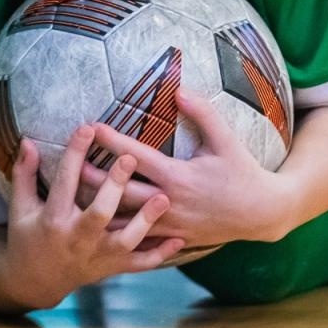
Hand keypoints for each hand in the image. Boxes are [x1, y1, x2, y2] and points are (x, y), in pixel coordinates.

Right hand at [2, 127, 185, 307]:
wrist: (35, 282)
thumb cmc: (27, 238)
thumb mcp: (20, 207)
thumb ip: (24, 174)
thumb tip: (27, 140)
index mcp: (53, 220)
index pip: (65, 182)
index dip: (75, 154)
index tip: (88, 128)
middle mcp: (77, 239)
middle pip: (99, 213)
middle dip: (115, 186)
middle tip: (130, 158)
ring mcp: (97, 256)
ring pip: (125, 241)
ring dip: (146, 221)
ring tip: (164, 198)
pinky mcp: (112, 268)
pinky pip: (140, 264)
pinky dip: (160, 253)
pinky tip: (180, 238)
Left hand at [89, 89, 288, 246]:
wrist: (261, 213)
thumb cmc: (244, 173)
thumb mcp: (227, 140)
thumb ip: (203, 113)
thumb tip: (179, 90)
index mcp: (178, 176)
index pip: (137, 156)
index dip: (112, 140)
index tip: (92, 126)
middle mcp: (168, 201)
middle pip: (119, 190)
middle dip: (91, 177)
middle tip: (66, 163)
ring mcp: (168, 223)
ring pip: (124, 218)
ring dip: (98, 206)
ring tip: (70, 196)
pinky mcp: (171, 237)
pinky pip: (137, 237)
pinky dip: (114, 230)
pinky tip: (94, 226)